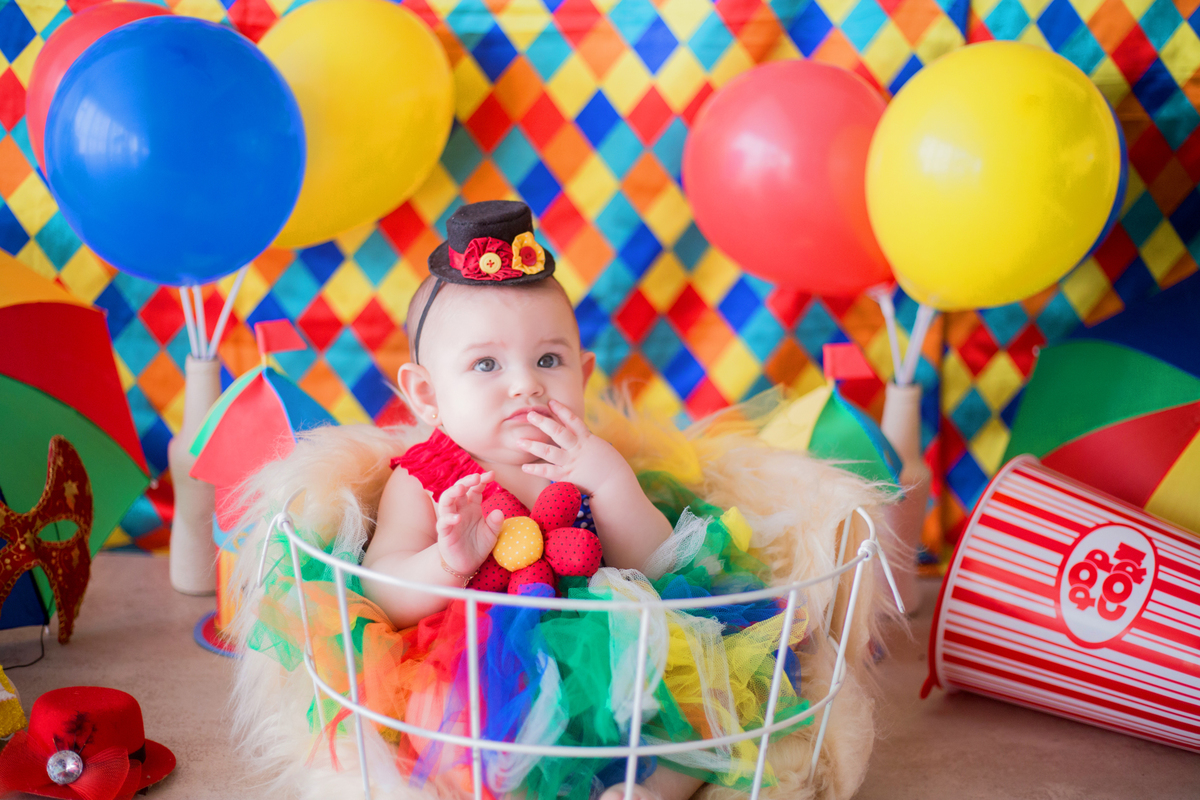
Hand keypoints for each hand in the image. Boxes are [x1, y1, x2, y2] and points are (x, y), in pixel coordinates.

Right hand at [435, 472, 503, 575]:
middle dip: (466, 481)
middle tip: (476, 477)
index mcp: (472, 507)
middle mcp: (460, 510)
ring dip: (452, 492)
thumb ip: (495, 523)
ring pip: (446, 501)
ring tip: (461, 488)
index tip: (491, 474)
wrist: (467, 564)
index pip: (475, 489)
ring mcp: (451, 520)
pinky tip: (457, 517)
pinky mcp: (444, 533)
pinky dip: (448, 518)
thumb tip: (499, 512)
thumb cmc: (478, 545)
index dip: (481, 481)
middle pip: (459, 489)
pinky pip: (442, 522)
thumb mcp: (492, 534)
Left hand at [517, 400, 633, 496]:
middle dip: (543, 422)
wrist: (616, 484)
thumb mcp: (601, 449)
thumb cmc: (612, 468)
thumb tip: (580, 436)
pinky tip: (525, 467)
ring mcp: (571, 463)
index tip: (551, 402)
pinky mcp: (568, 477)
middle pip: (558, 432)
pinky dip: (536, 470)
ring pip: (549, 452)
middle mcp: (577, 449)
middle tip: (530, 415)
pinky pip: (549, 472)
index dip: (562, 410)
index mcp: (588, 440)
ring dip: (533, 446)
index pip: (573, 420)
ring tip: (519, 441)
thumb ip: (588, 443)